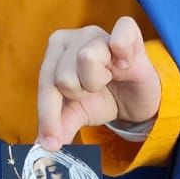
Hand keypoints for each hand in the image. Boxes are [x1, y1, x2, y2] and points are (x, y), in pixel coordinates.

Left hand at [36, 16, 160, 149]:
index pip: (47, 86)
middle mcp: (73, 37)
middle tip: (94, 90)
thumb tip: (43, 146)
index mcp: (55, 53)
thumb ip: (60, 126)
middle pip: (65, 77)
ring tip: (108, 78)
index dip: (49, 117)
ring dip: (100, 80)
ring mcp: (99, 32)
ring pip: (88, 59)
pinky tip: (123, 64)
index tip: (52, 143)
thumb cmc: (103, 97)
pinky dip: (122, 53)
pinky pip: (119, 37)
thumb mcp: (78, 113)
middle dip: (81, 94)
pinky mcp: (127, 31)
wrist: (136, 96)